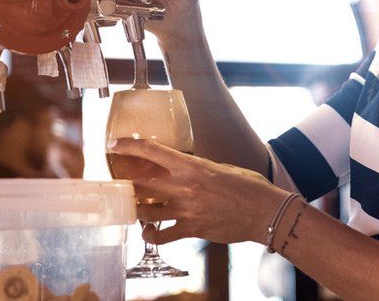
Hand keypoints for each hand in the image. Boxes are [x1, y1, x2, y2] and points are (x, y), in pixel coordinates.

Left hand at [108, 138, 289, 245]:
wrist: (264, 211)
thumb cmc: (248, 186)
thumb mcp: (220, 168)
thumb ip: (198, 169)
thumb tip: (185, 169)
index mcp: (192, 166)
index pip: (152, 151)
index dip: (129, 145)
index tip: (115, 144)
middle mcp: (184, 187)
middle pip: (139, 183)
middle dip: (123, 182)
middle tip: (117, 181)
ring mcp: (185, 209)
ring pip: (143, 211)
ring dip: (133, 210)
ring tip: (131, 207)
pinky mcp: (191, 229)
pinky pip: (161, 235)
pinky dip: (150, 234)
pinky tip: (148, 231)